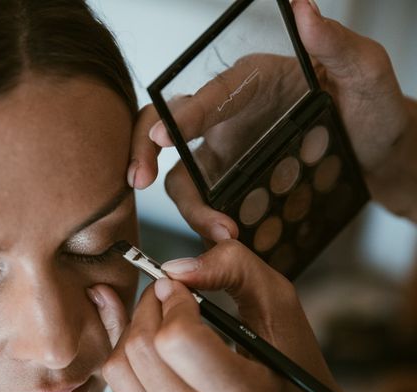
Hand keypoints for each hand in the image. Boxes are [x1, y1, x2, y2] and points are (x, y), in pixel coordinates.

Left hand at [90, 241, 407, 391]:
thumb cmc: (297, 372)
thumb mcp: (281, 307)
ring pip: (118, 368)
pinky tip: (149, 341)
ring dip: (133, 330)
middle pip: (140, 350)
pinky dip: (128, 355)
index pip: (176, 339)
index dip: (173, 301)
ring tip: (162, 320)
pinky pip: (120, 389)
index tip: (182, 288)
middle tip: (169, 295)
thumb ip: (234, 269)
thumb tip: (174, 268)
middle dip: (149, 307)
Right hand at [129, 0, 415, 239]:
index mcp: (252, 81)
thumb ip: (336, 44)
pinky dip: (205, 221)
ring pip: (184, 176)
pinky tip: (223, 239)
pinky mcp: (234, 185)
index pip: (207, 94)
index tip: (161, 138)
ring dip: (188, 205)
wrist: (382, 157)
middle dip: (144, 152)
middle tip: (138, 181)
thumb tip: (306, 10)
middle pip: (169, 130)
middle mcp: (229, 116)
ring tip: (220, 233)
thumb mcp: (366, 73)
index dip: (181, 116)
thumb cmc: (374, 109)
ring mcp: (228, 154)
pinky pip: (207, 202)